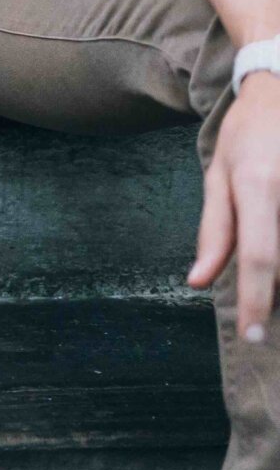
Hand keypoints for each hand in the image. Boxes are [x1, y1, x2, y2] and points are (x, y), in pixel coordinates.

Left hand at [193, 73, 279, 339]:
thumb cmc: (248, 133)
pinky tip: (275, 247)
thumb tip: (197, 281)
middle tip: (264, 313)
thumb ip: (213, 230)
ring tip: (268, 265)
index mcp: (259, 185)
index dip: (256, 300)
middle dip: (276, 289)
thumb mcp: (218, 174)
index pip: (258, 256)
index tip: (253, 337)